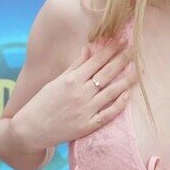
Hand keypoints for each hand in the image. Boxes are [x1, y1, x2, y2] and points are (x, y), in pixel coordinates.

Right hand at [11, 34, 136, 152]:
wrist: (30, 129)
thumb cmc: (41, 103)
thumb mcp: (55, 81)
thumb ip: (74, 66)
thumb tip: (88, 49)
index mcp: (71, 79)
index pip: (96, 60)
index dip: (111, 49)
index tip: (122, 40)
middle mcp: (80, 93)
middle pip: (107, 73)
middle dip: (123, 59)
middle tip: (136, 49)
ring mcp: (86, 110)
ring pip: (111, 91)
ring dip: (127, 80)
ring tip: (139, 70)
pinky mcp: (88, 126)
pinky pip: (108, 114)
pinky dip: (119, 104)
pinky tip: (128, 95)